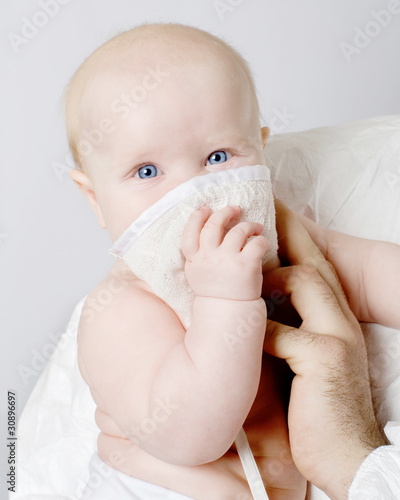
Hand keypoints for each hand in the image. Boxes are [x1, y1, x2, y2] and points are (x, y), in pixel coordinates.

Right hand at [181, 205, 268, 299]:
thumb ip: (198, 255)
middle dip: (224, 213)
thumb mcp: (197, 274)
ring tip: (255, 227)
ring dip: (248, 225)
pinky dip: (261, 240)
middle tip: (235, 209)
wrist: (229, 313)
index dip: (196, 217)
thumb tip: (206, 229)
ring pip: (238, 230)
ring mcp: (228, 260)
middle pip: (213, 225)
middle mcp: (208, 258)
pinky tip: (262, 243)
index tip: (204, 208)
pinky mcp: (247, 265)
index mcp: (194, 260)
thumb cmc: (215, 292)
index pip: (189, 233)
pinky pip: (256, 243)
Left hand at [262, 200, 385, 499]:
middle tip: (263, 212)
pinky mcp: (325, 360)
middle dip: (291, 234)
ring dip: (273, 279)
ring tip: (249, 280)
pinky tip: (251, 342)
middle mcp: (343, 321)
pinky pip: (285, 332)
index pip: (319, 269)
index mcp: (337, 321)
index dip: (299, 241)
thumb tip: (263, 312)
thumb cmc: (321, 409)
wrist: (349, 456)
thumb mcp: (311, 363)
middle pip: (316, 263)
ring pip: (306, 282)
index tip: (277, 216)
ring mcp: (338, 337)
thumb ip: (295, 331)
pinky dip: (263, 333)